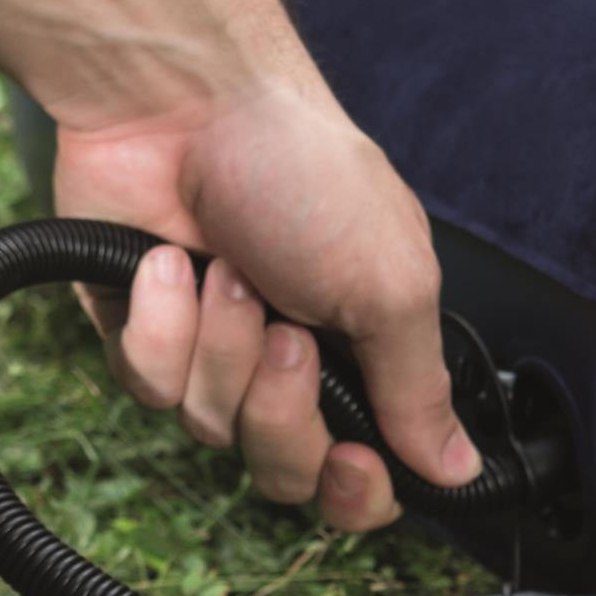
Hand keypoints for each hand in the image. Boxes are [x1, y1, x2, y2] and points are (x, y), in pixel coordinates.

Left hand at [55, 86, 474, 532]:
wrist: (183, 103)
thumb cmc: (300, 170)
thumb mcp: (391, 281)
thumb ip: (420, 387)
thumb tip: (457, 468)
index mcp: (361, 351)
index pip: (363, 473)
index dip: (357, 492)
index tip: (356, 464)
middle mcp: (286, 363)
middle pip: (284, 470)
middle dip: (283, 412)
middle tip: (289, 337)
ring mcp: (210, 352)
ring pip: (211, 429)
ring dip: (224, 348)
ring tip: (230, 270)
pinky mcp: (138, 335)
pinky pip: (149, 387)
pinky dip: (163, 326)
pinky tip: (171, 263)